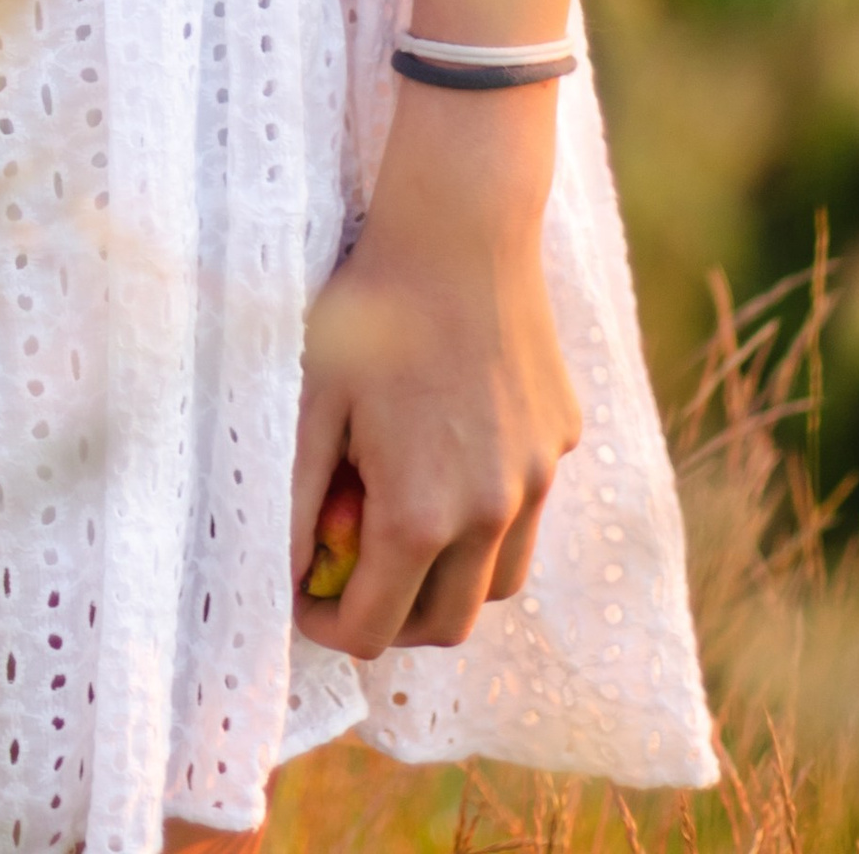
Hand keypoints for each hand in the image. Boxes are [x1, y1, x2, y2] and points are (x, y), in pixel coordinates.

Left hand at [289, 82, 580, 657]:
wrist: (459, 228)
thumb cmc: (371, 310)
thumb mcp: (316, 403)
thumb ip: (305, 499)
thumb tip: (297, 570)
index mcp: (419, 515)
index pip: (375, 629)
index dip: (329, 626)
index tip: (308, 598)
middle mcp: (490, 513)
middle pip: (447, 625)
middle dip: (395, 619)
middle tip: (357, 576)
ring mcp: (536, 479)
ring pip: (501, 580)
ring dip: (453, 578)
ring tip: (410, 524)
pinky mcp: (561, 440)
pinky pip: (529, 506)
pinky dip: (491, 510)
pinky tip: (453, 448)